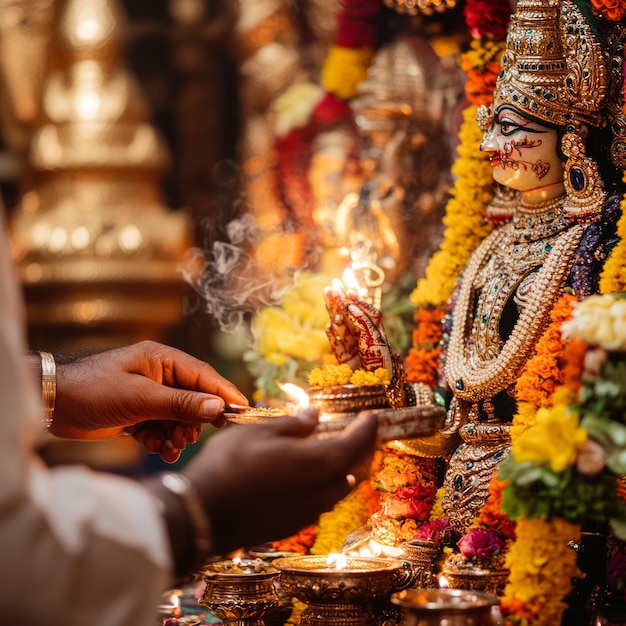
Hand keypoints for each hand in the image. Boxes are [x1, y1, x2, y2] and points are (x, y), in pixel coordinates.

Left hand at [51, 341, 248, 462]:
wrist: (50, 405)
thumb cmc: (93, 390)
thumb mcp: (141, 398)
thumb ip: (182, 403)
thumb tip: (219, 408)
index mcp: (163, 360)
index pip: (204, 376)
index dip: (224, 393)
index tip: (243, 412)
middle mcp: (159, 376)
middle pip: (194, 399)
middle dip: (194, 421)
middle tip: (188, 436)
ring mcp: (148, 396)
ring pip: (179, 417)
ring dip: (177, 434)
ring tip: (168, 447)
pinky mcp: (137, 415)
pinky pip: (162, 428)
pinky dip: (162, 440)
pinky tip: (155, 448)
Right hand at [184, 408, 377, 553]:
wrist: (201, 514)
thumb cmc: (230, 464)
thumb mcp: (261, 431)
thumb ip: (295, 424)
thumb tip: (315, 417)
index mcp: (319, 463)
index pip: (356, 443)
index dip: (367, 427)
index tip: (372, 415)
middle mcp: (322, 492)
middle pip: (355, 468)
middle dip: (362, 448)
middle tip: (360, 431)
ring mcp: (309, 512)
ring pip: (340, 488)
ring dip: (345, 467)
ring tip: (337, 449)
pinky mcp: (293, 525)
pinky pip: (322, 501)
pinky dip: (327, 483)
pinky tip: (312, 474)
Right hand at [324, 283, 393, 374]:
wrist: (379, 386)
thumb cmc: (383, 360)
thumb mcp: (375, 336)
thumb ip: (363, 319)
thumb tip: (350, 303)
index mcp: (374, 329)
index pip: (362, 310)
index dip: (356, 299)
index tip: (348, 289)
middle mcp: (362, 335)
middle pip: (348, 315)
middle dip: (339, 301)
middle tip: (330, 286)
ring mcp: (352, 346)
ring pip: (340, 326)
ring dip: (335, 315)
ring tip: (333, 307)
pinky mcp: (344, 358)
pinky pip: (335, 343)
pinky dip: (332, 334)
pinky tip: (330, 325)